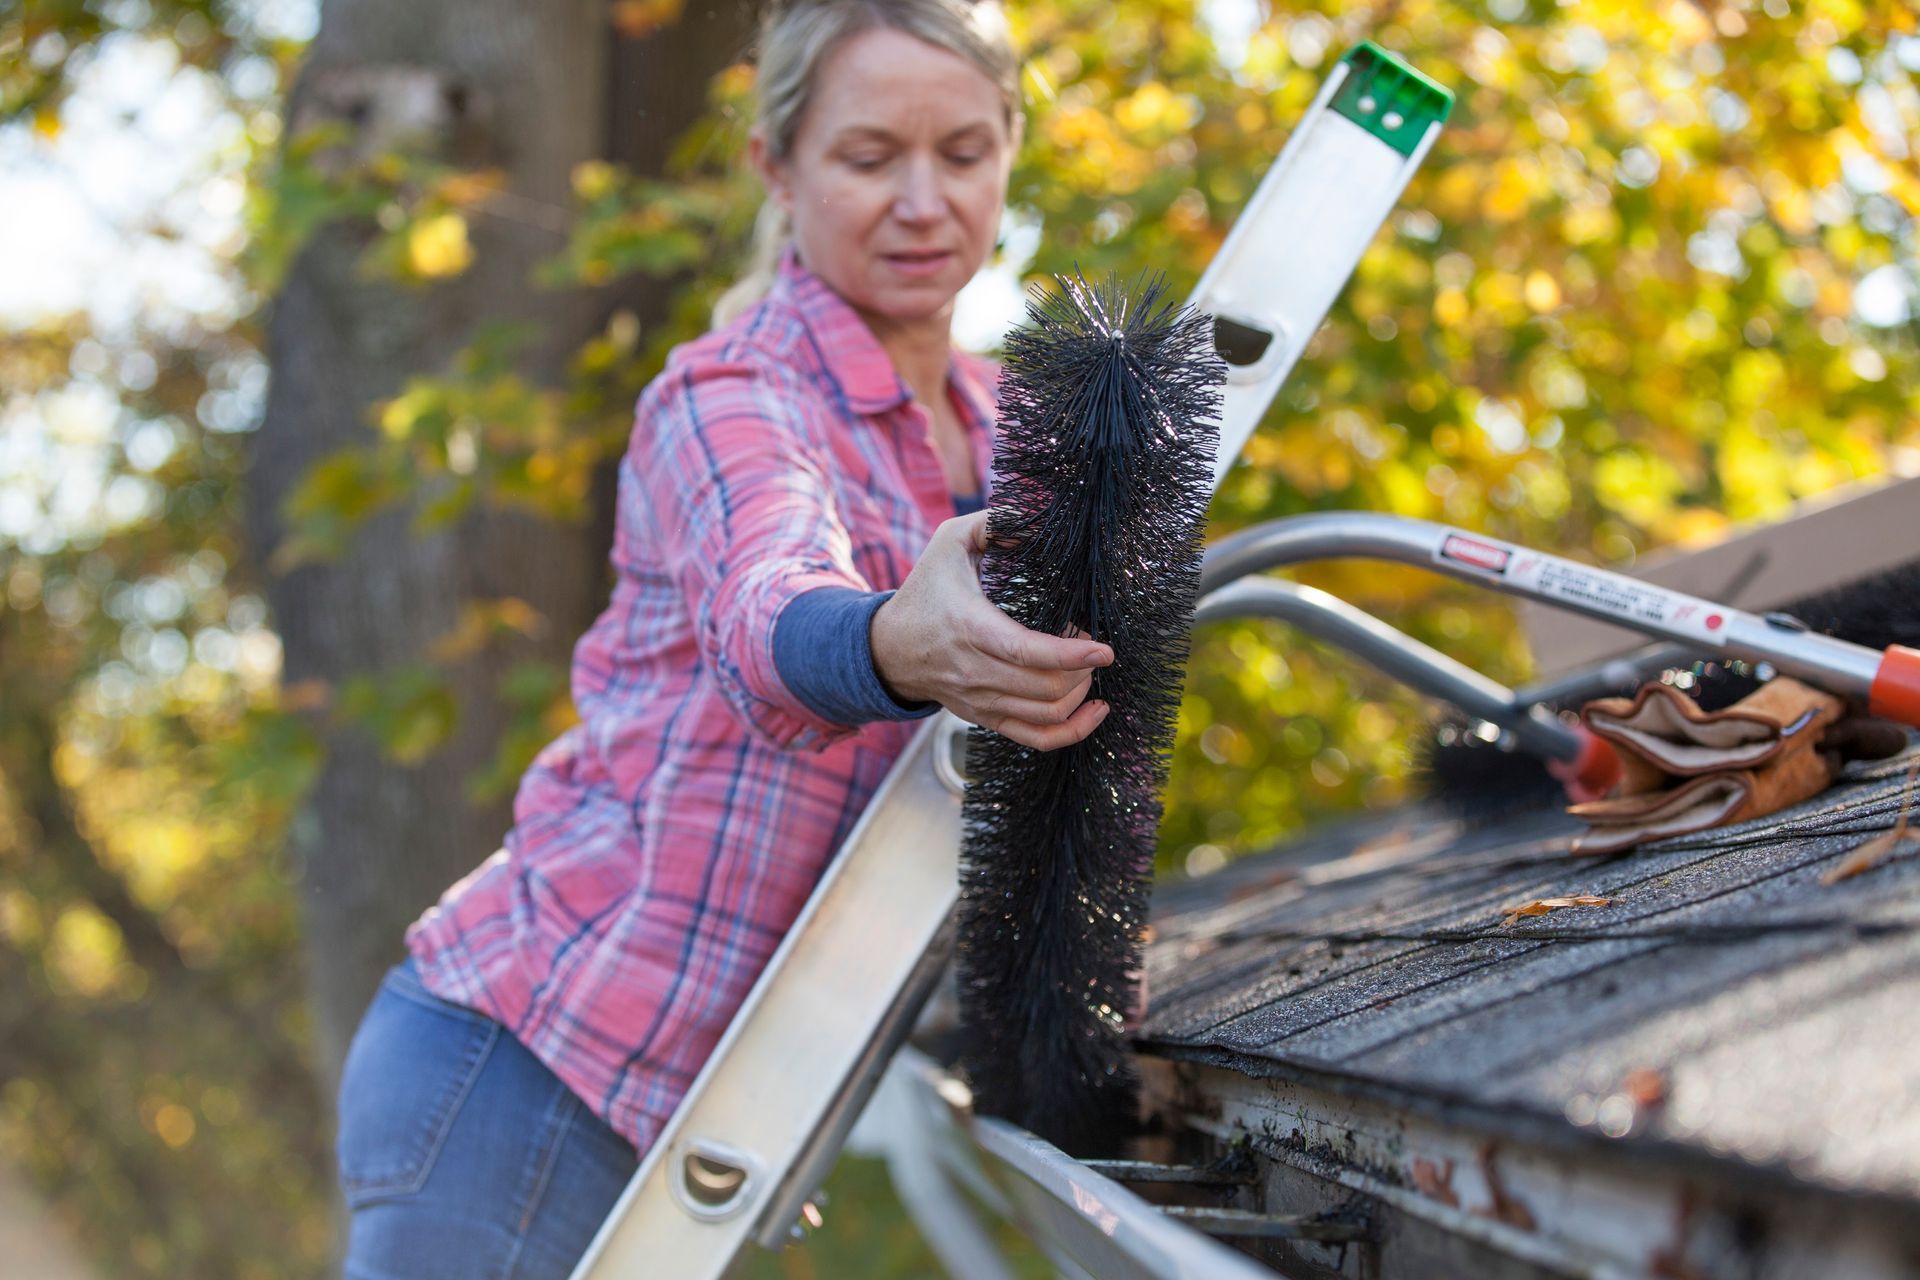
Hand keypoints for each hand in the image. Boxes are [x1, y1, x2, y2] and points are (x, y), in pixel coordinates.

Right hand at [871, 510, 1112, 750]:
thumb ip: (994, 522)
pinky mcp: (987, 718)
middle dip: (1083, 669)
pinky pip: (1037, 739)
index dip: (1071, 655)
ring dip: (1080, 693)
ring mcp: (981, 701)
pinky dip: (1072, 731)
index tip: (1105, 648)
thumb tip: (1037, 519)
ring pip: (1046, 714)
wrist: (888, 649)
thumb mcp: (949, 542)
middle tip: (1092, 646)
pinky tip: (1094, 710)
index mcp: (970, 627)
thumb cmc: (926, 590)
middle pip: (1045, 688)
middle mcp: (976, 672)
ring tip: (1088, 668)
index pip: (1026, 653)